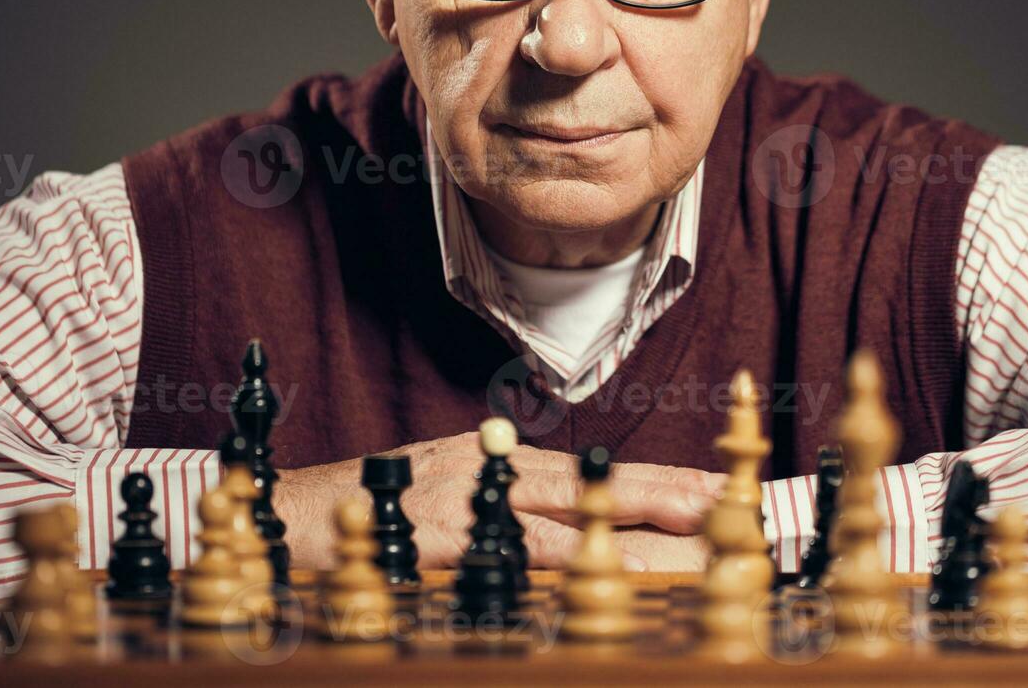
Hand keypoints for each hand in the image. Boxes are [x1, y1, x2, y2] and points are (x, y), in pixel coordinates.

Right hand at [274, 431, 724, 569]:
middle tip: (740, 507)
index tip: (717, 487)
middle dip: (675, 497)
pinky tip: (608, 567)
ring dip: (644, 524)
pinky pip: (518, 550)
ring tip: (705, 536)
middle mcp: (496, 469)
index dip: (662, 478)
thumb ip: (504, 503)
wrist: (288, 516)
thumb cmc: (370, 511)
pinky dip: (569, 558)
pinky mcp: (443, 536)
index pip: (598, 471)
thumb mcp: (445, 492)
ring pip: (576, 512)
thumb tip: (569, 526)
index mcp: (501, 460)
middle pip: (602, 483)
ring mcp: (471, 501)